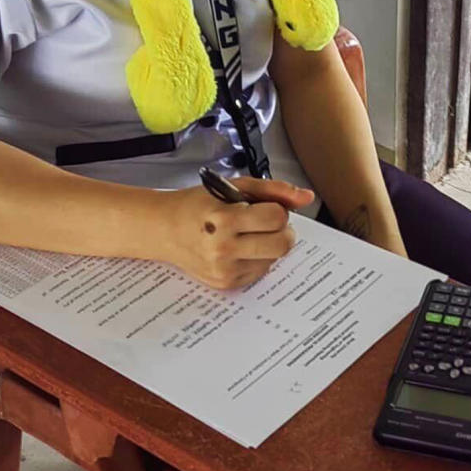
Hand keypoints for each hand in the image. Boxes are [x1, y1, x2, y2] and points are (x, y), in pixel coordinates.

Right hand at [158, 176, 314, 289]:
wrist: (165, 229)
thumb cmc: (197, 205)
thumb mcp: (233, 186)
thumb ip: (273, 190)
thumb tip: (305, 197)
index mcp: (224, 219)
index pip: (277, 217)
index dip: (278, 210)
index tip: (266, 207)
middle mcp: (223, 249)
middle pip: (282, 244)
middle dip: (281, 231)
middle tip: (266, 223)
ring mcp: (225, 270)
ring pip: (274, 259)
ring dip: (268, 245)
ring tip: (246, 234)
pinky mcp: (226, 284)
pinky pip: (261, 272)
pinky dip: (257, 259)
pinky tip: (238, 248)